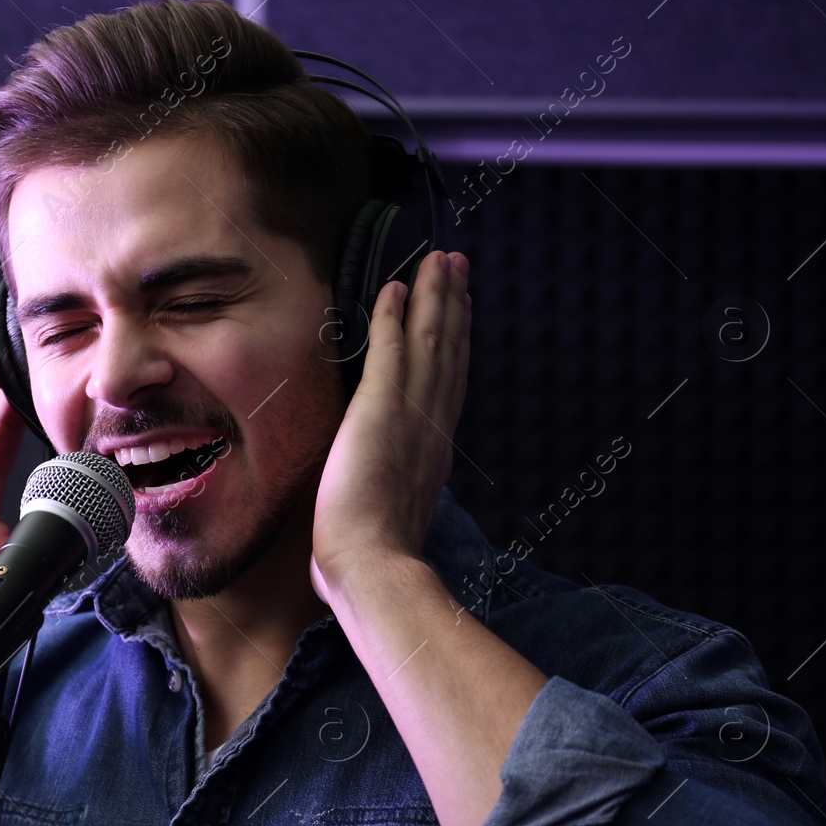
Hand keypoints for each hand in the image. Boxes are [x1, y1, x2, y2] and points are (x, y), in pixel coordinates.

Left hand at [310, 250, 470, 602]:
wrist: (372, 566)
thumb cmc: (371, 562)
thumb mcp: (384, 528)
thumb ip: (382, 512)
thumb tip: (365, 527)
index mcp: (432, 455)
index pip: (447, 387)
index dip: (455, 346)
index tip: (459, 314)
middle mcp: (431, 427)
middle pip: (448, 352)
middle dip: (453, 306)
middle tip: (457, 267)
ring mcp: (410, 415)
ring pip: (429, 340)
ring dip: (433, 296)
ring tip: (440, 260)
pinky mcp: (382, 408)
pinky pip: (391, 348)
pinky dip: (394, 314)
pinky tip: (396, 285)